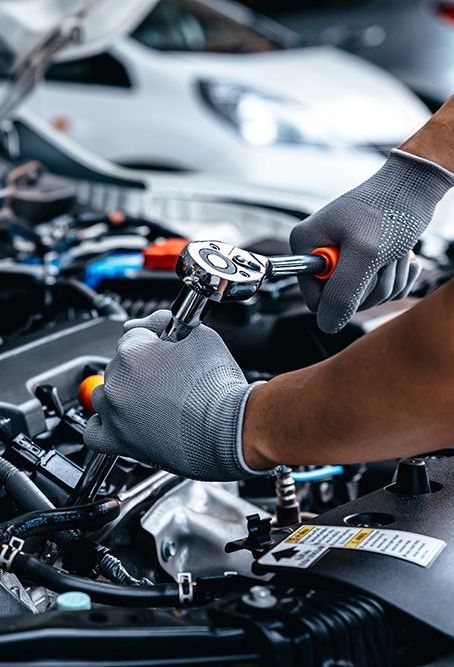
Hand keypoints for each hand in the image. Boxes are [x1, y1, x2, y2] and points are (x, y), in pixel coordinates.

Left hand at [84, 311, 270, 480]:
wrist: (228, 429)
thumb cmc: (218, 386)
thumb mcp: (201, 336)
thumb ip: (165, 321)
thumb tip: (147, 322)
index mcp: (132, 351)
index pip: (134, 335)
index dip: (154, 343)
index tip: (168, 352)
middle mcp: (117, 381)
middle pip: (119, 365)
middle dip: (141, 369)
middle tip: (170, 380)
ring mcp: (114, 413)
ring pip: (105, 394)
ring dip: (124, 394)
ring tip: (154, 401)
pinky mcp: (118, 441)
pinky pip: (94, 432)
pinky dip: (104, 424)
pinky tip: (122, 420)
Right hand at [291, 149, 453, 333]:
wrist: (414, 187)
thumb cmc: (389, 209)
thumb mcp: (365, 253)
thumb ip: (342, 292)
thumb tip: (327, 325)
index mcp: (307, 245)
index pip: (314, 299)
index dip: (341, 297)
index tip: (361, 271)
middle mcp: (320, 252)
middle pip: (341, 301)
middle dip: (371, 285)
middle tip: (382, 257)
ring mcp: (342, 258)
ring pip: (365, 297)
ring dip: (388, 280)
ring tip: (393, 251)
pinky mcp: (364, 262)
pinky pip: (380, 290)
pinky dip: (397, 277)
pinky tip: (401, 256)